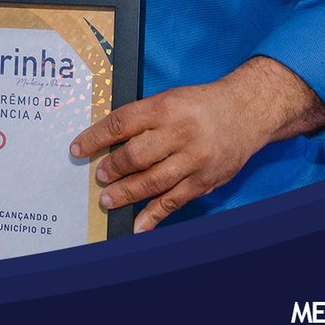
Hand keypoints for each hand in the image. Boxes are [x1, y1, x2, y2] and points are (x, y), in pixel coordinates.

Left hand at [70, 57, 324, 231]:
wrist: (247, 112)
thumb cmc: (201, 105)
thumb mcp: (170, 99)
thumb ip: (141, 119)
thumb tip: (106, 142)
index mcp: (165, 108)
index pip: (120, 123)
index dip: (94, 138)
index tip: (77, 149)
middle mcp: (179, 133)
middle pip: (135, 156)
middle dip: (112, 169)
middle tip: (100, 177)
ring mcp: (193, 160)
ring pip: (152, 182)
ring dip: (126, 194)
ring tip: (108, 200)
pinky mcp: (204, 181)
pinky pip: (174, 202)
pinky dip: (153, 216)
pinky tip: (137, 225)